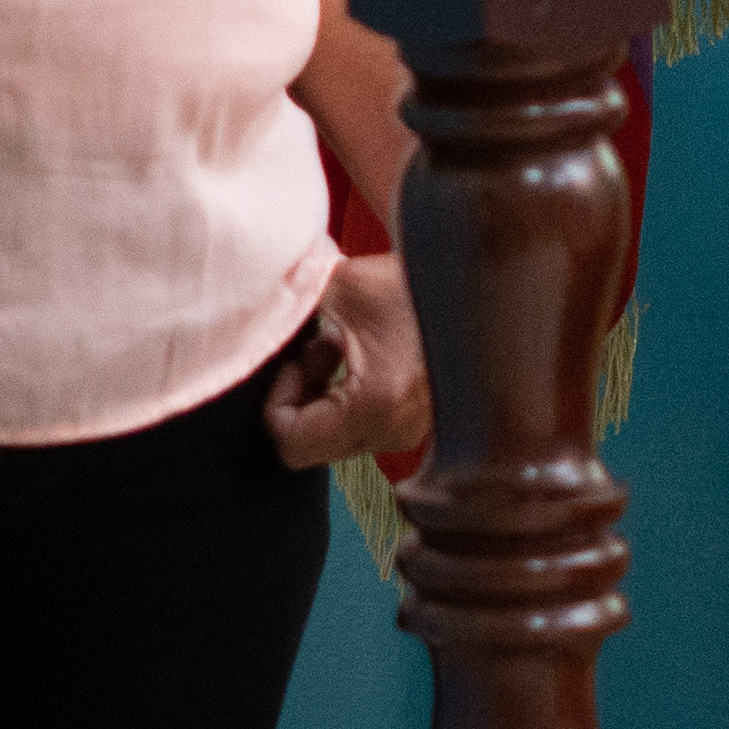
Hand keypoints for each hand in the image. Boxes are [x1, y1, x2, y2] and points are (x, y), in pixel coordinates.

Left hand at [263, 253, 434, 475]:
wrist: (478, 287)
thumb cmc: (414, 282)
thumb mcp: (343, 285)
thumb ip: (292, 305)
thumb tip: (250, 315)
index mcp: (375, 405)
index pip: (291, 444)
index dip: (278, 401)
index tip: (296, 360)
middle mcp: (393, 432)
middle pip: (310, 446)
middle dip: (300, 398)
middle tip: (317, 350)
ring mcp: (408, 433)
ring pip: (333, 438)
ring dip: (323, 395)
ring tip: (341, 347)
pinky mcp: (415, 425)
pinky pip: (360, 427)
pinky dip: (347, 396)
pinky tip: (363, 355)